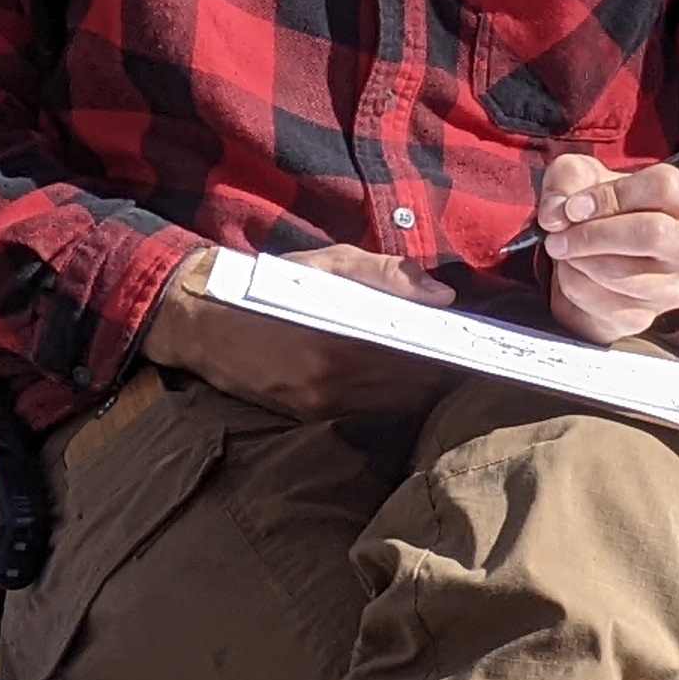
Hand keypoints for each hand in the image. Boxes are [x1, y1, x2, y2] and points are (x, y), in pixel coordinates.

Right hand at [141, 245, 451, 421]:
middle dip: (440, 374)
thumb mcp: (328, 262)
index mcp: (343, 337)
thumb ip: (387, 276)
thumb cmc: (272, 283)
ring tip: (438, 371)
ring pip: (393, 405)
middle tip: (465, 359)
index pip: (418, 356)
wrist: (202, 320)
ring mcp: (320, 404)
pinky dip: (388, 401)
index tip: (476, 348)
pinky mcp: (307, 416)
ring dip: (418, 391)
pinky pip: (365, 414)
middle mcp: (333, 379)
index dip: (451, 354)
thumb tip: (441, 296)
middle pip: (412, 387)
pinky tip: (400, 384)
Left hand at [535, 151, 678, 345]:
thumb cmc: (599, 211)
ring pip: (620, 273)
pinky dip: (573, 284)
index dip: (611, 195)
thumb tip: (556, 213)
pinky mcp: (645, 318)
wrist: (593, 263)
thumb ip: (568, 178)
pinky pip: (600, 301)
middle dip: (593, 234)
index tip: (574, 206)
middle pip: (652, 233)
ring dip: (577, 260)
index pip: (663, 187)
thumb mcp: (581, 177)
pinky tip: (573, 273)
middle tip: (558, 236)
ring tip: (565, 251)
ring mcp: (673, 288)